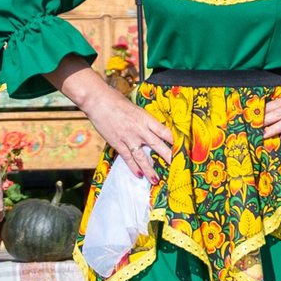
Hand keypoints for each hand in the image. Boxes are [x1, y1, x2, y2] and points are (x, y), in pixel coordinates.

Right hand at [58, 67, 173, 177]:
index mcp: (146, 118)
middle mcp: (139, 129)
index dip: (174, 141)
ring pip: (142, 156)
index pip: (164, 132)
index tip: (182, 149)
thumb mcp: (135, 109)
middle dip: (168, 157)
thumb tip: (152, 130)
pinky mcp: (117, 143)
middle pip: (157, 145)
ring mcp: (128, 137)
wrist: (98, 100)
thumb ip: (144, 121)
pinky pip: (128, 158)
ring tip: (156, 179)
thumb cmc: (116, 101)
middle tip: (176, 168)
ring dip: (149, 169)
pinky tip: (139, 175)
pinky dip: (133, 167)